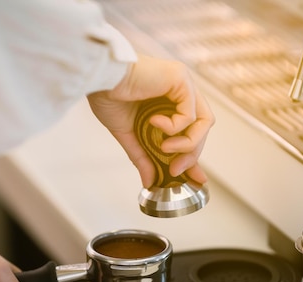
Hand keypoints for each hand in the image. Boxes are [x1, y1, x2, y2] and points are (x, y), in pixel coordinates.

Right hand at [87, 54, 213, 187]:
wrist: (98, 78)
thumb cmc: (109, 95)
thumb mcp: (128, 134)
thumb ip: (143, 156)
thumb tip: (150, 181)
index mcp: (171, 100)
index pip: (193, 130)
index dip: (193, 154)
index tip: (190, 176)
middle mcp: (182, 90)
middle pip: (202, 129)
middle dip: (191, 154)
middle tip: (175, 170)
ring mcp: (184, 83)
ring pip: (204, 122)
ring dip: (186, 143)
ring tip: (164, 149)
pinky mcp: (181, 79)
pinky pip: (190, 114)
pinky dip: (175, 127)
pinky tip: (154, 123)